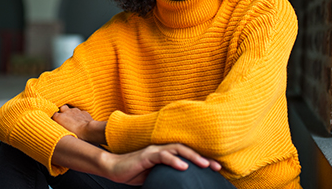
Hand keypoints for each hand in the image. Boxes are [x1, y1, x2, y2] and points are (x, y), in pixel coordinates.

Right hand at [52, 105, 105, 144]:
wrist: (89, 131)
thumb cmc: (75, 135)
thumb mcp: (64, 134)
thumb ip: (60, 130)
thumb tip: (58, 133)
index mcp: (60, 117)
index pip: (53, 115)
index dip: (55, 119)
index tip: (56, 123)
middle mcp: (67, 112)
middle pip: (62, 108)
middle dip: (63, 112)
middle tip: (64, 120)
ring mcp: (76, 111)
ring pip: (72, 110)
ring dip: (72, 114)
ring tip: (73, 122)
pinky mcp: (84, 112)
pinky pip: (80, 112)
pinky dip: (79, 116)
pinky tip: (81, 122)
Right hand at [103, 143, 221, 184]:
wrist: (114, 168)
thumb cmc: (135, 172)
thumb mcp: (156, 174)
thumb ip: (168, 174)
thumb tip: (183, 182)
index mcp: (166, 152)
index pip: (187, 154)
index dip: (202, 159)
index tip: (217, 168)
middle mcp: (162, 148)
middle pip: (187, 149)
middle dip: (203, 157)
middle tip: (217, 166)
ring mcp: (155, 150)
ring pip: (177, 149)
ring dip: (192, 156)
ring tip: (204, 164)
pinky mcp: (146, 155)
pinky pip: (162, 155)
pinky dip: (174, 160)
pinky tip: (183, 166)